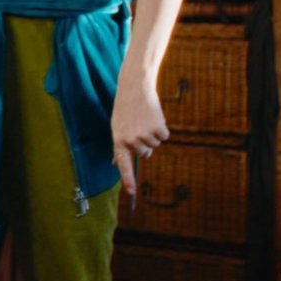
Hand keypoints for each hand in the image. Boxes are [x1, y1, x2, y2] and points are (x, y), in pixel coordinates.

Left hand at [111, 80, 169, 198]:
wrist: (135, 88)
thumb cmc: (125, 109)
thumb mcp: (118, 127)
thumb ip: (119, 146)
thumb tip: (116, 164)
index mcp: (119, 141)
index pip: (123, 165)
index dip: (128, 180)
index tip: (132, 192)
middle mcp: (131, 141)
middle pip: (145, 154)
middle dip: (145, 144)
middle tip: (139, 126)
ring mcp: (145, 136)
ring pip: (155, 145)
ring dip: (153, 134)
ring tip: (145, 119)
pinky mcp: (158, 129)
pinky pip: (164, 137)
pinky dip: (162, 128)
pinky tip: (154, 117)